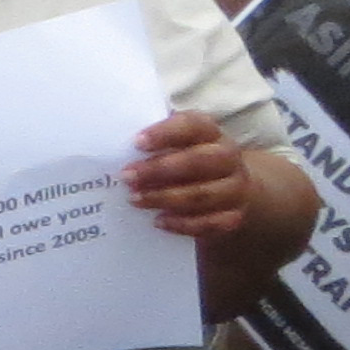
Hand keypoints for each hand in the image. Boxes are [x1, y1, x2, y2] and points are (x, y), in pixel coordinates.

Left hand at [126, 108, 257, 239]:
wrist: (229, 185)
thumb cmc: (188, 159)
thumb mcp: (176, 144)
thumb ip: (153, 143)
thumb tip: (114, 144)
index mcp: (210, 132)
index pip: (193, 125)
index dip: (165, 133)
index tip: (137, 142)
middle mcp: (228, 156)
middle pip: (199, 161)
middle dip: (159, 169)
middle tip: (127, 177)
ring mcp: (236, 187)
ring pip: (203, 194)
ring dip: (166, 198)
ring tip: (135, 200)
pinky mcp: (234, 215)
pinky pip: (212, 223)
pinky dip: (184, 224)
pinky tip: (159, 222)